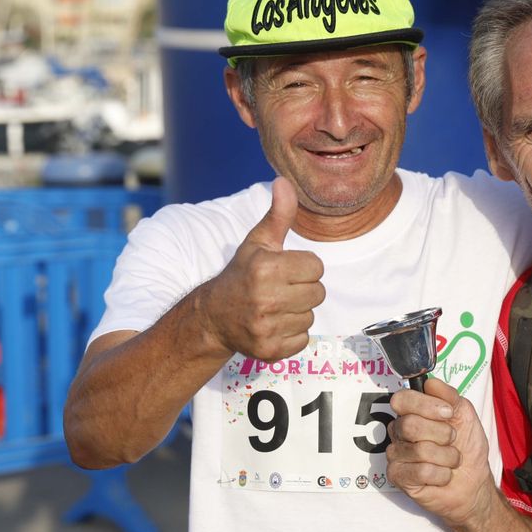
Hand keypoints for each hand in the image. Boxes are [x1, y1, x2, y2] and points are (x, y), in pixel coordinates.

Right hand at [199, 177, 324, 361]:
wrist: (213, 316)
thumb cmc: (241, 274)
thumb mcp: (258, 242)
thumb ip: (277, 214)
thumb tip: (284, 181)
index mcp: (266, 268)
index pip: (316, 267)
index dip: (303, 267)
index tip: (283, 270)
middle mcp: (266, 299)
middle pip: (318, 293)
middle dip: (302, 290)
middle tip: (279, 289)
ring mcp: (267, 327)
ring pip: (310, 316)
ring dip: (297, 312)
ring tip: (274, 307)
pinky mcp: (270, 350)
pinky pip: (303, 340)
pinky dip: (291, 334)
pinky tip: (273, 325)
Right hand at [386, 377, 499, 525]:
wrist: (474, 481)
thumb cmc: (467, 448)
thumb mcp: (465, 414)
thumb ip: (449, 396)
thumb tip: (430, 382)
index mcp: (411, 413)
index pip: (402, 399)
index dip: (426, 405)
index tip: (448, 413)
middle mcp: (399, 431)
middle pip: (410, 425)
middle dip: (442, 434)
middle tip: (452, 441)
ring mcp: (396, 455)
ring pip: (419, 450)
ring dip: (446, 457)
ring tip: (451, 461)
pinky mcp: (397, 477)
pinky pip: (421, 471)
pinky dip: (441, 474)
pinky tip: (443, 476)